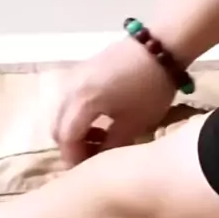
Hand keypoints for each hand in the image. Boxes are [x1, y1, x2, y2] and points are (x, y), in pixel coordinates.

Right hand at [53, 37, 175, 164]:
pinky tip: (99, 121)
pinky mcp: (82, 70)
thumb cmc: (150, 87)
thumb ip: (111, 146)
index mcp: (80, 102)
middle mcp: (69, 89)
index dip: (74, 159)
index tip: (87, 172)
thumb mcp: (134, 124)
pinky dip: (77, 115)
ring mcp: (73, 77)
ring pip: (61, 113)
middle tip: (91, 159)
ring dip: (74, 130)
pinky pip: (69, 99)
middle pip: (58, 127)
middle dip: (71, 146)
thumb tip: (98, 160)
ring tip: (99, 140)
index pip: (66, 139)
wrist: (160, 46)